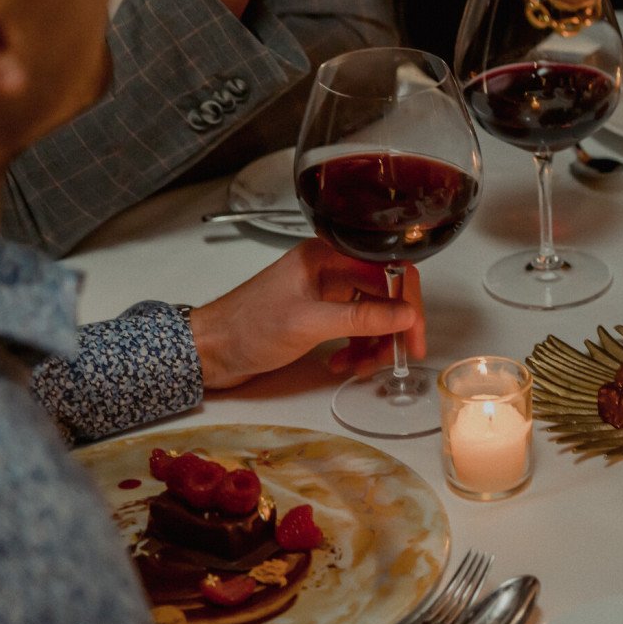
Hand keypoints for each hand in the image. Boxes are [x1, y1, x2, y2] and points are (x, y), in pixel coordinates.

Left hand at [189, 240, 424, 389]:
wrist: (209, 351)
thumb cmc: (248, 329)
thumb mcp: (309, 324)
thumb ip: (362, 319)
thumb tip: (407, 317)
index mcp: (328, 256)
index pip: (388, 270)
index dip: (407, 302)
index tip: (413, 335)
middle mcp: (331, 269)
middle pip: (384, 294)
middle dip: (393, 328)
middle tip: (398, 357)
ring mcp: (326, 292)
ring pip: (373, 315)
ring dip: (374, 344)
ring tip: (360, 367)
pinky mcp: (321, 314)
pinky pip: (355, 328)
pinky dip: (356, 348)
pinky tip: (343, 364)